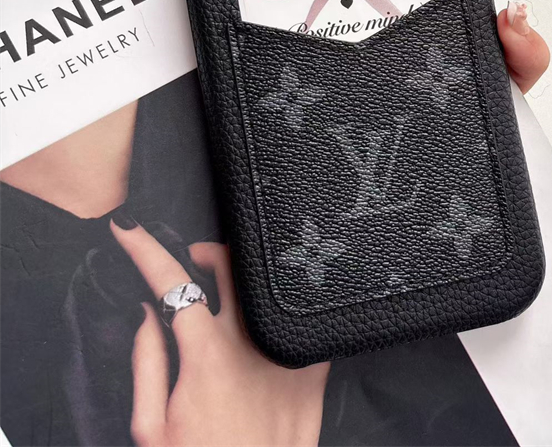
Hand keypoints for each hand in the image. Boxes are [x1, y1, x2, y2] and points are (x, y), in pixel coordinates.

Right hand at [111, 218, 327, 446]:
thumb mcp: (153, 428)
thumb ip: (148, 362)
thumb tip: (148, 312)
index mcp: (208, 355)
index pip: (174, 283)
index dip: (146, 250)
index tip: (129, 230)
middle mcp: (254, 342)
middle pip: (232, 268)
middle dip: (206, 252)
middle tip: (193, 263)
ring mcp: (288, 349)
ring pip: (268, 286)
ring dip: (244, 279)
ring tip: (229, 290)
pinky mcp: (316, 364)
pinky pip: (298, 314)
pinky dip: (278, 305)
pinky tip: (266, 314)